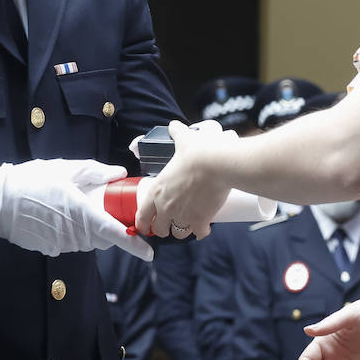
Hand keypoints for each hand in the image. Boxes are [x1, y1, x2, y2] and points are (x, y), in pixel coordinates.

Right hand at [0, 159, 153, 261]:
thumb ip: (95, 172)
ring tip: (72, 206)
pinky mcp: (50, 248)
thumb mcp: (65, 169)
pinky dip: (71, 232)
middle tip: (103, 209)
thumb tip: (119, 173)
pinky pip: (70, 243)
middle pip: (103, 238)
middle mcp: (74, 233)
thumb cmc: (31, 180)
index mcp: (81, 212)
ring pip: (87, 241)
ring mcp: (61, 243)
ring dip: (89, 229)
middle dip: (110, 228)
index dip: (135, 245)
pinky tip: (56, 215)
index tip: (150, 252)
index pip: (115, 233)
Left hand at [133, 120, 232, 238]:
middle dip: (165, 227)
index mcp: (156, 190)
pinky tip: (205, 226)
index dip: (144, 223)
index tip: (148, 226)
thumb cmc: (197, 153)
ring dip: (183, 230)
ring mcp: (182, 216)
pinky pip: (199, 233)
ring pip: (179, 234)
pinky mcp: (200, 221)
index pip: (142, 216)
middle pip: (160, 229)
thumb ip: (176, 133)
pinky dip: (202, 231)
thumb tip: (175, 125)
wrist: (217, 164)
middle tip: (172, 223)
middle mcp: (166, 207)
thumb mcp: (183, 140)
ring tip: (189, 224)